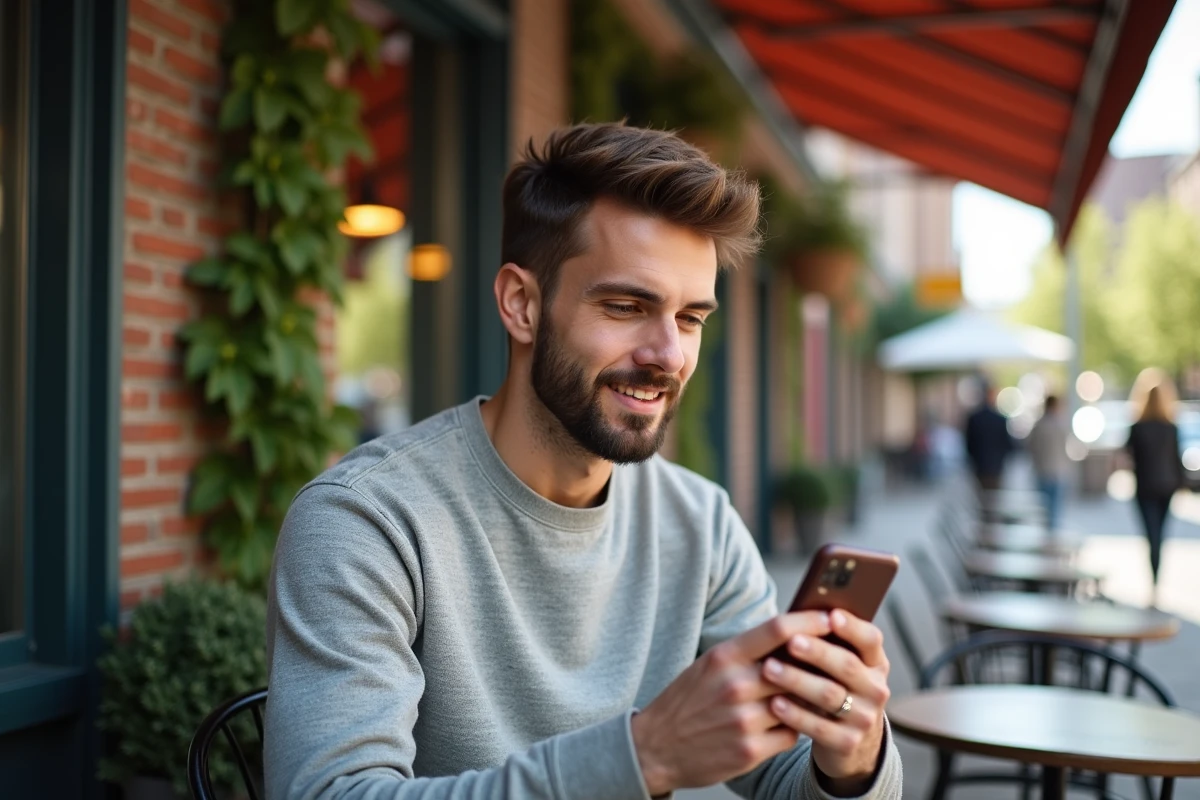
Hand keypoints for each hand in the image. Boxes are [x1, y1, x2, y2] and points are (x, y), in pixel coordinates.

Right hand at [631, 612, 833, 795]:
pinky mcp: (750, 750)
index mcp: (724, 657)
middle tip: (841, 659)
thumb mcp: (709, 666)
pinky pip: (792, 734)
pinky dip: (795, 728)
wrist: (655, 748)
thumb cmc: (688, 700)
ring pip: (799, 703)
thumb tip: (792, 634)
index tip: (833, 618)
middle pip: (797, 666)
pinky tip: (787, 724)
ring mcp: (743, 720)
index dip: (811, 621)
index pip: (777, 629)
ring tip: (818, 694)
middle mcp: (735, 685)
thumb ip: (747, 652)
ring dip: (809, 700)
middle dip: (821, 664)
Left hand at [760, 609, 889, 794]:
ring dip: (798, 680)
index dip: (853, 627)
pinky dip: (796, 714)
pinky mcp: (848, 742)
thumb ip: (825, 642)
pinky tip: (774, 703)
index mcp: (874, 661)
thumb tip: (797, 613)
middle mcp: (876, 688)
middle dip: (817, 651)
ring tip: (770, 669)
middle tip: (791, 641)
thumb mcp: (836, 665)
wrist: (846, 739)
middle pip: (848, 665)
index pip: (871, 639)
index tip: (831, 615)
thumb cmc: (831, 684)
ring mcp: (865, 717)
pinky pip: (820, 727)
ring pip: (831, 695)